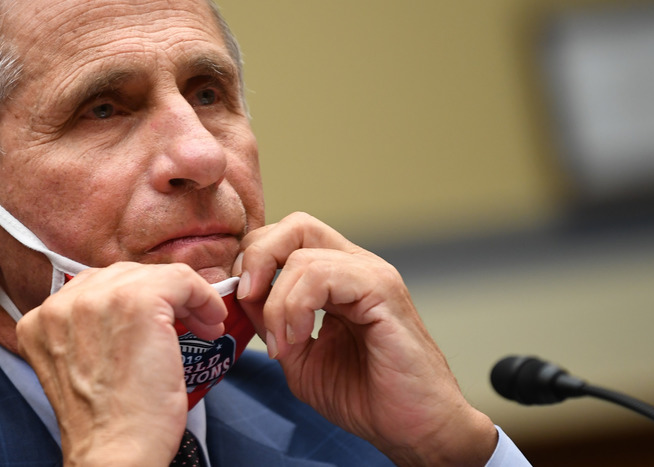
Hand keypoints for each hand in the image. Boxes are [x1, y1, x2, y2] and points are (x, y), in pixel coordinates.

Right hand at [15, 262, 225, 466]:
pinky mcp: (137, 302)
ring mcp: (97, 299)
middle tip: (188, 323)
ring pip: (153, 276)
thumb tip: (132, 314)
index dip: (133, 301)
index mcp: (40, 320)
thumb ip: (90, 333)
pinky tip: (211, 321)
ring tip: (203, 325)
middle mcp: (61, 303)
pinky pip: (181, 279)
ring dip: (184, 297)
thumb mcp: (84, 368)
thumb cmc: (109, 424)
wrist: (115, 452)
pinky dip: (203, 297)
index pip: (94, 288)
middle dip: (160, 297)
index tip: (159, 322)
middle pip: (122, 276)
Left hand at [233, 213, 496, 465]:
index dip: (254, 260)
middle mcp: (355, 266)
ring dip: (276, 301)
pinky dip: (296, 307)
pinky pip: (324, 275)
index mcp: (336, 277)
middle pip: (296, 225)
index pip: (287, 237)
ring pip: (302, 254)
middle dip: (258, 256)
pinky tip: (297, 339)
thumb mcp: (299, 356)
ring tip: (282, 342)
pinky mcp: (382, 291)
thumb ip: (270, 322)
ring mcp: (371, 274)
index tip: (240, 300)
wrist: (413, 429)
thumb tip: (242, 295)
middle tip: (246, 298)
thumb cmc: (366, 397)